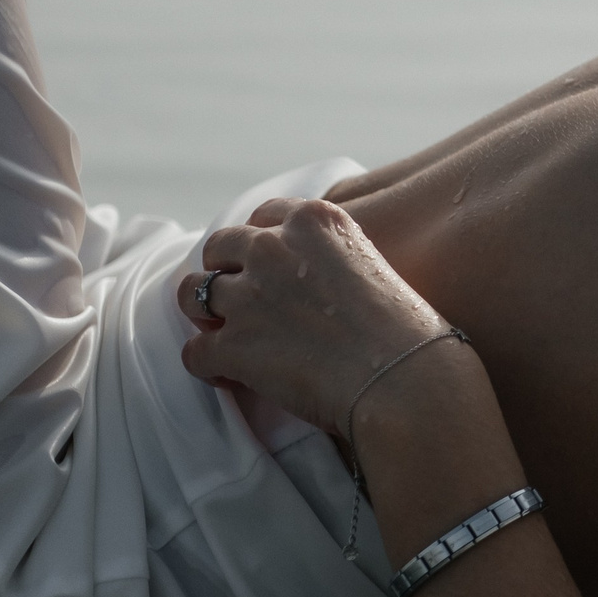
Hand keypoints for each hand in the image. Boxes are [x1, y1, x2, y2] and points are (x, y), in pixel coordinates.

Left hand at [177, 197, 454, 438]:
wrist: (404, 380)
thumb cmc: (405, 332)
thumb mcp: (373, 265)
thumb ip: (331, 257)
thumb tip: (311, 282)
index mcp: (313, 221)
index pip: (263, 216)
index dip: (260, 245)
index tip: (269, 268)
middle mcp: (272, 248)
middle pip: (219, 247)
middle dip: (226, 272)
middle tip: (243, 302)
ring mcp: (247, 296)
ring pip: (192, 294)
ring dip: (205, 314)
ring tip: (224, 336)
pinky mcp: (232, 345)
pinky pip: (193, 352)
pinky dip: (208, 366)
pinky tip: (229, 376)